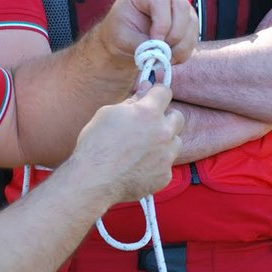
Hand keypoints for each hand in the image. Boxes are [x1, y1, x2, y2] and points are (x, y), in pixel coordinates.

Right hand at [71, 82, 182, 205]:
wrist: (94, 181)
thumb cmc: (96, 145)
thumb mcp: (108, 114)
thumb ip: (131, 102)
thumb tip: (144, 90)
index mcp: (149, 113)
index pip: (165, 92)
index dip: (156, 93)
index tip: (151, 97)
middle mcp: (163, 132)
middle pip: (177, 117)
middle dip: (165, 118)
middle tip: (148, 124)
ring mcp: (166, 156)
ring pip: (175, 142)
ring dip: (164, 141)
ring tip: (143, 148)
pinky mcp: (165, 175)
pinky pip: (166, 164)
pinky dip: (156, 164)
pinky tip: (139, 167)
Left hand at [100, 0, 197, 67]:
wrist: (126, 40)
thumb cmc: (121, 33)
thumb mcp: (124, 39)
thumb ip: (142, 45)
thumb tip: (162, 52)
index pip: (160, 0)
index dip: (162, 22)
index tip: (156, 41)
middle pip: (182, 7)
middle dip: (175, 34)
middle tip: (163, 52)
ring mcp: (178, 6)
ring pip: (191, 22)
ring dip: (181, 46)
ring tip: (165, 58)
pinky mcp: (188, 20)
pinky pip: (194, 35)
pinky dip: (184, 51)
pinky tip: (170, 58)